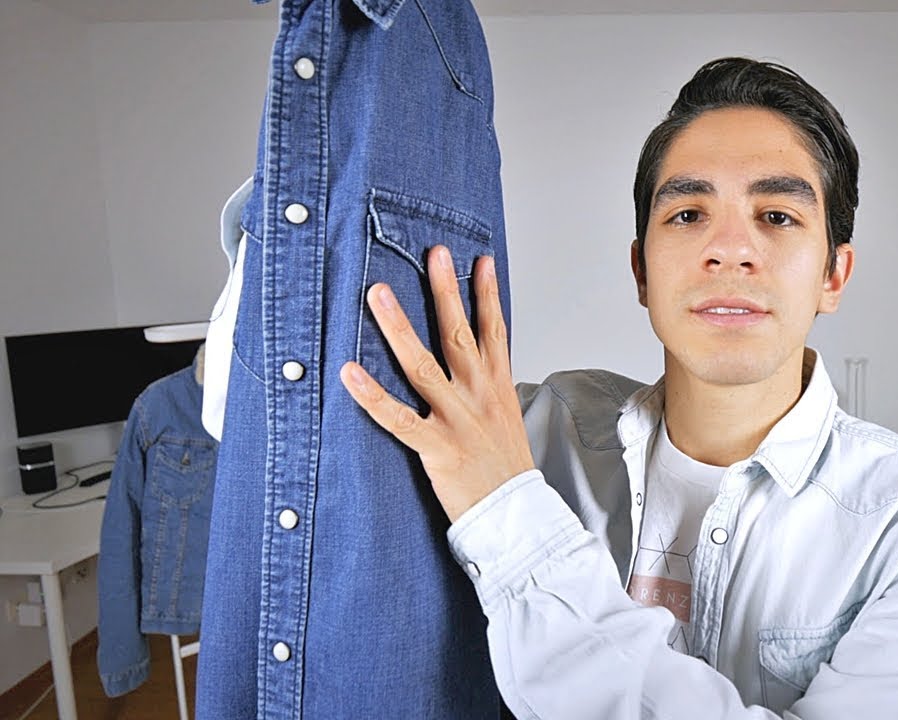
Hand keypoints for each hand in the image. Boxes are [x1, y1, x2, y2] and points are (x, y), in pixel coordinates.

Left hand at [339, 247, 533, 521]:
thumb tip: (479, 373)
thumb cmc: (507, 472)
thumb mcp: (507, 422)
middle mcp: (478, 396)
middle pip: (459, 333)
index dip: (487, 293)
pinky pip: (398, 418)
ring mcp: (457, 419)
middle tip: (435, 254)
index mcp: (498, 389)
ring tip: (379, 293)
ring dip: (398, 326)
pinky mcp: (436, 448)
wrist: (518, 515)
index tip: (480, 260)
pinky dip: (372, 396)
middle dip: (446, 290)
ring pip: (422, 365)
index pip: (495, 330)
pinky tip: (350, 371)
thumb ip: (489, 394)